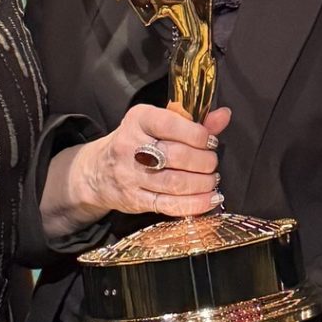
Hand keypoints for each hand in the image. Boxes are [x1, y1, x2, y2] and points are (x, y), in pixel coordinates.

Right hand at [74, 103, 229, 221]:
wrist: (98, 171)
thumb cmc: (136, 142)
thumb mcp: (157, 124)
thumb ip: (192, 120)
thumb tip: (223, 116)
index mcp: (138, 119)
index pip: (171, 124)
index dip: (197, 134)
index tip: (210, 141)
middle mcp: (130, 146)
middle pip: (176, 155)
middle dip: (204, 161)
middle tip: (212, 163)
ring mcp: (131, 175)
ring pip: (175, 182)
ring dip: (202, 183)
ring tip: (212, 180)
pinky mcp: (135, 199)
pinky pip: (169, 205)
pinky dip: (195, 204)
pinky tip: (210, 199)